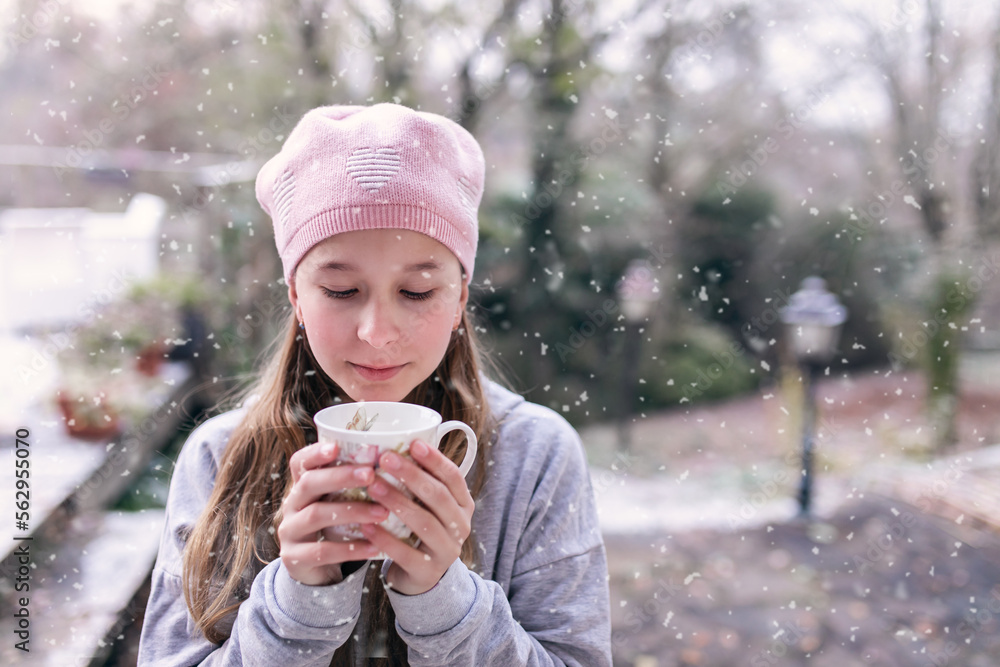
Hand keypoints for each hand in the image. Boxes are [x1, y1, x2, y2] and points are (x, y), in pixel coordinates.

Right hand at [277, 441, 388, 585]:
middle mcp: (291, 505)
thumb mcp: (338, 504)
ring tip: (382, 512)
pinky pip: (322, 551)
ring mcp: (289, 531)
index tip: (336, 447)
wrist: (316, 571)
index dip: (314, 453)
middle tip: (371, 474)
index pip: (300, 462)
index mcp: (301, 486)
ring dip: (352, 512)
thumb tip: (393, 461)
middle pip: (309, 483)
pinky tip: (374, 547)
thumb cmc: (335, 527)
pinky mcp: (294, 558)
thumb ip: (353, 486)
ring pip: (316, 515)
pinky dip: (350, 549)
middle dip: (340, 477)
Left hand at [359, 439, 473, 595]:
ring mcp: (447, 550)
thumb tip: (394, 444)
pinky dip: (385, 538)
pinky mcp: (428, 572)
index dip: (435, 459)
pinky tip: (365, 524)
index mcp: (462, 504)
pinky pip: (406, 553)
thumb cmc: (420, 531)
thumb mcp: (428, 506)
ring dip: (397, 502)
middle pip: (438, 497)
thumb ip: (420, 482)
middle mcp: (461, 526)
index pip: (453, 477)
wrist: (422, 577)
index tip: (413, 443)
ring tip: (372, 486)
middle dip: (412, 475)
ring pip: (424, 523)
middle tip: (385, 458)